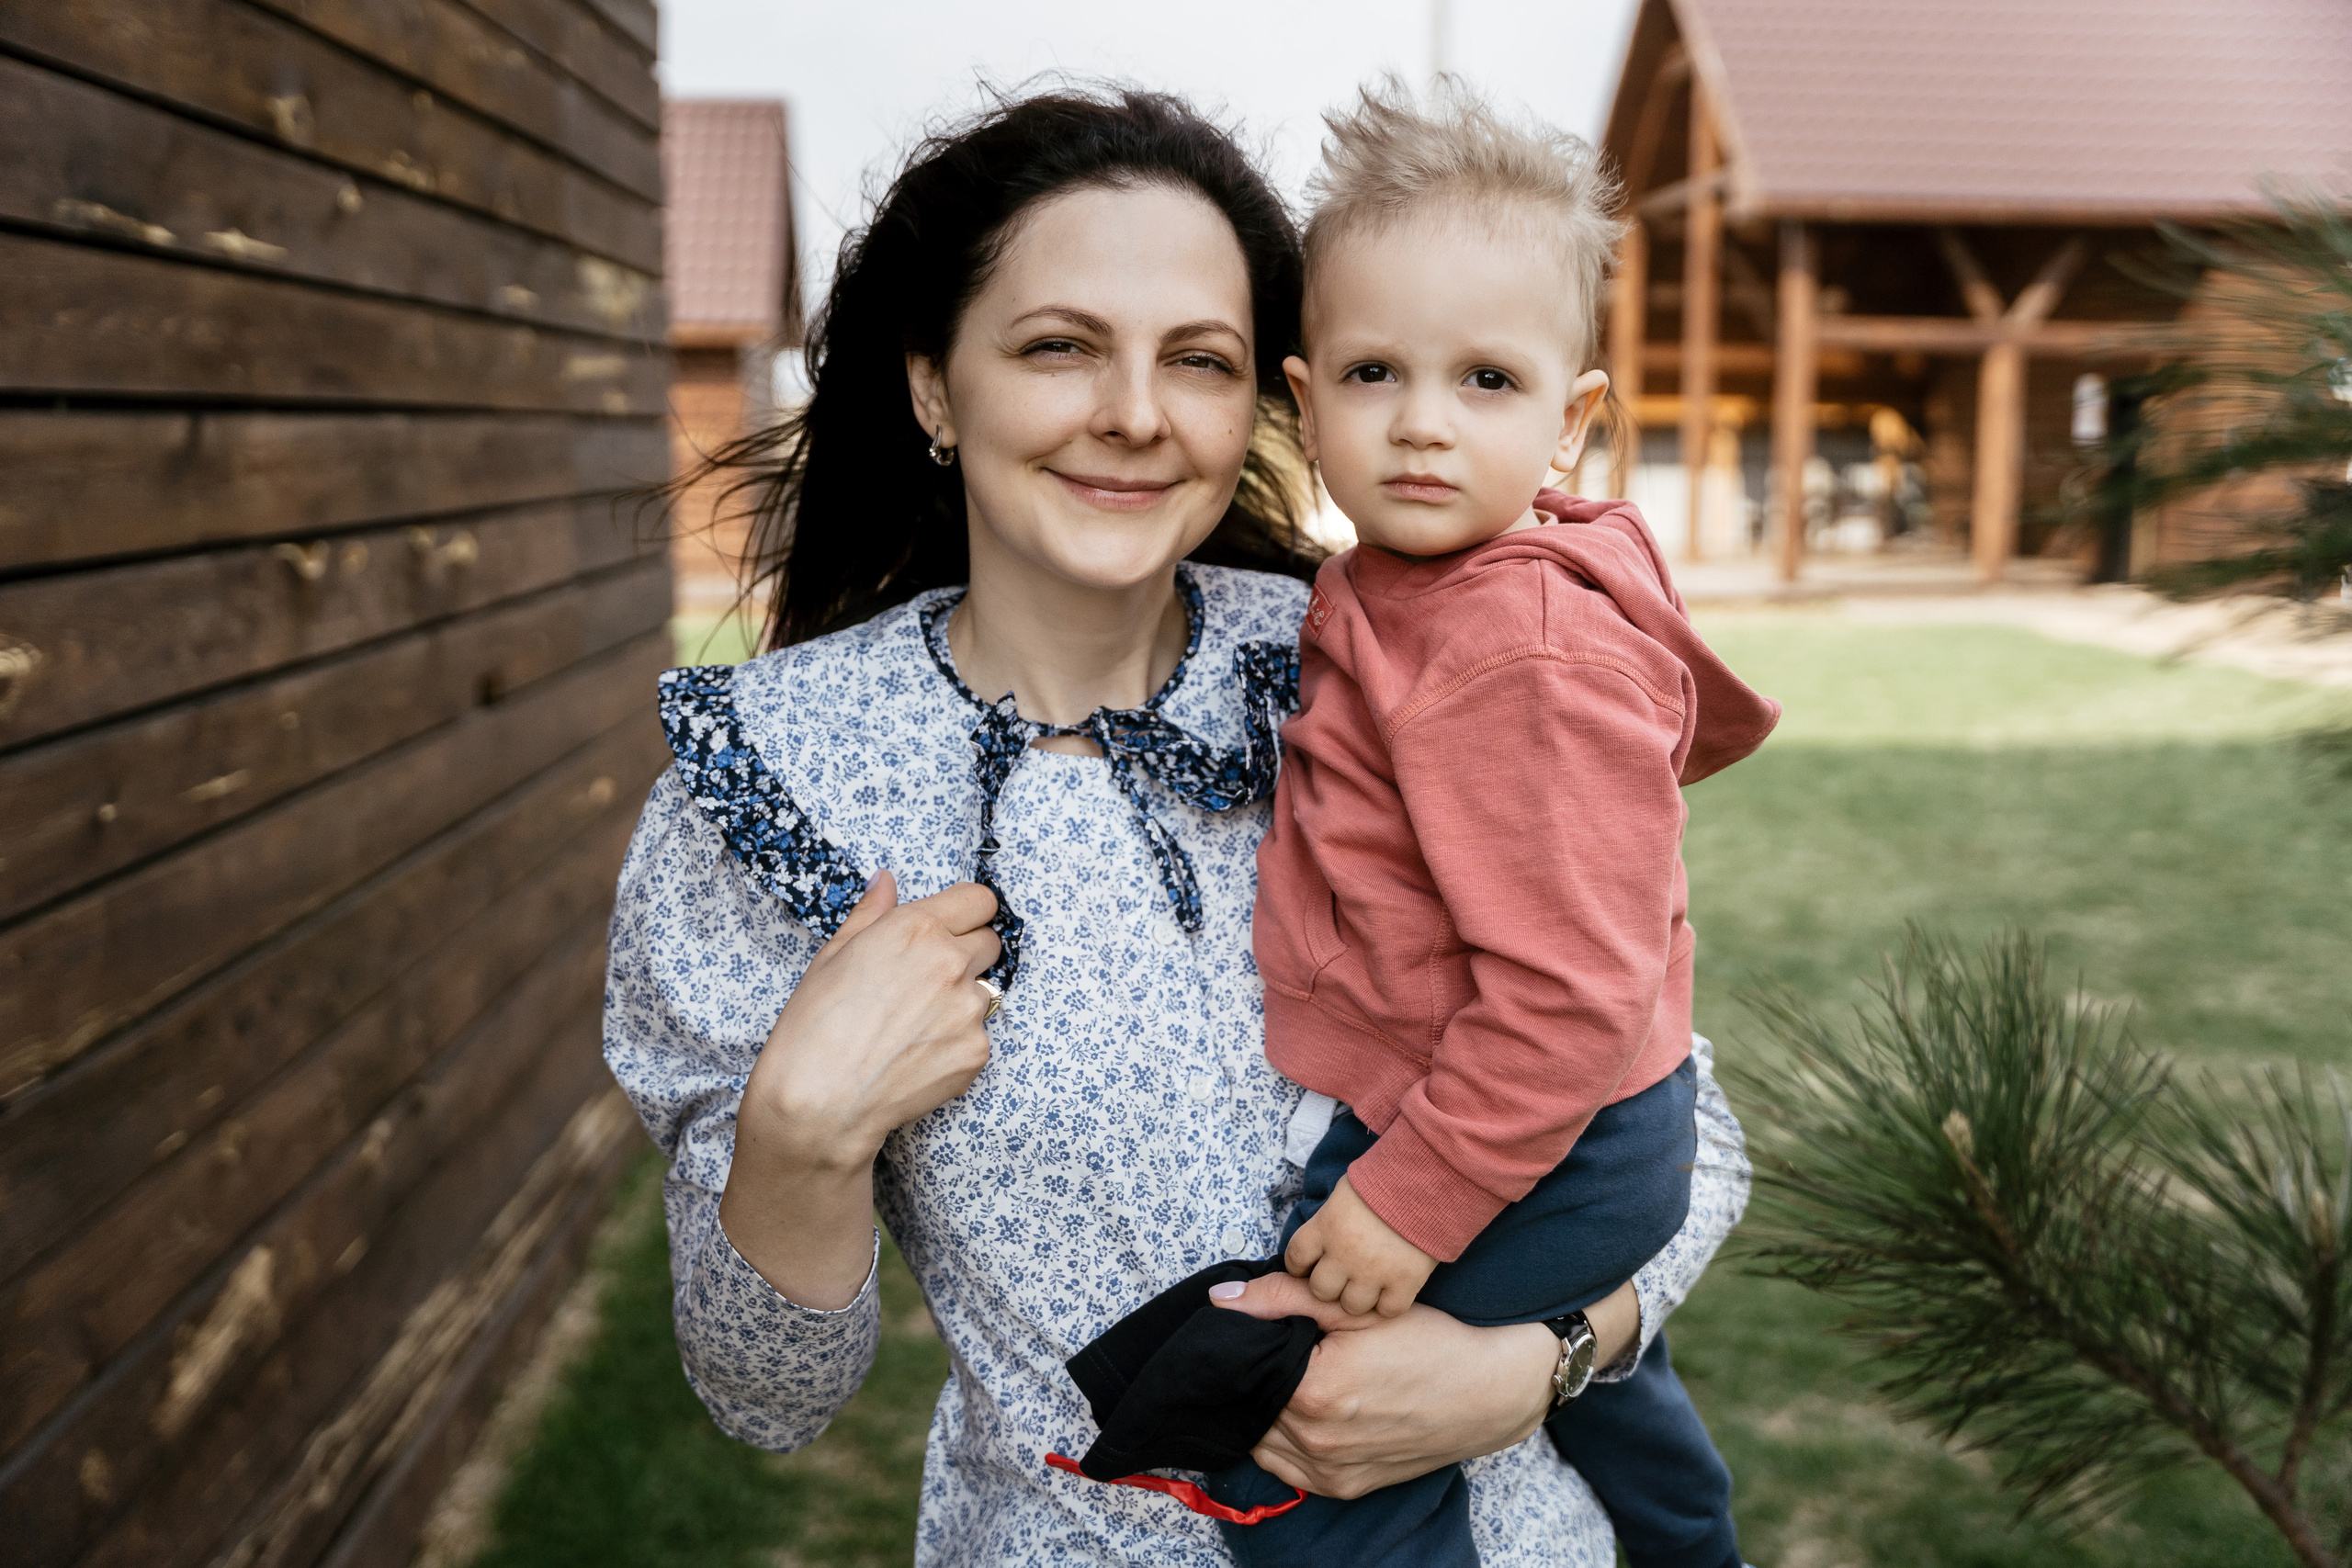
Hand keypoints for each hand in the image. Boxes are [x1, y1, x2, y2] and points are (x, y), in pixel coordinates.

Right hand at [720, 872, 1000, 1305]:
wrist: (818, 1102)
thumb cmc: (813, 1026)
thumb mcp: (832, 955)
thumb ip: (871, 912)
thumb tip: (888, 881)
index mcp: (917, 928)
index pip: (980, 900)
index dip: (965, 914)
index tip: (951, 928)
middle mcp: (952, 962)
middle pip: (990, 943)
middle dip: (967, 954)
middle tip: (927, 981)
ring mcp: (969, 1010)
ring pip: (985, 992)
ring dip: (961, 1001)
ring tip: (913, 1026)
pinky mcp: (977, 1052)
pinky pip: (978, 1036)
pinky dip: (957, 1043)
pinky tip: (917, 1055)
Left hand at [1209, 1271, 1555, 1497]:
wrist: (1487, 1393)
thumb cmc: (1427, 1344)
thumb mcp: (1355, 1309)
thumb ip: (1282, 1297)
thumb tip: (1220, 1302)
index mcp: (1314, 1392)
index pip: (1240, 1369)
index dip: (1241, 1343)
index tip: (1254, 1328)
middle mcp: (1317, 1442)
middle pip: (1248, 1405)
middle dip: (1250, 1377)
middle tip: (1272, 1350)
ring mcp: (1330, 1472)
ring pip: (1261, 1440)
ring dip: (1262, 1412)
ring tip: (1286, 1380)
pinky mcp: (1344, 1487)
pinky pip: (1286, 1468)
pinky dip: (1282, 1441)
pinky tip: (1298, 1413)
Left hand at [1284, 1176, 1438, 1316]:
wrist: (1429, 1179)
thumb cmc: (1386, 1178)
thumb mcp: (1345, 1191)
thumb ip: (1330, 1218)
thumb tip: (1322, 1233)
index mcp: (1325, 1227)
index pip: (1295, 1258)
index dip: (1301, 1266)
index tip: (1309, 1266)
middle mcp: (1344, 1254)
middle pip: (1321, 1290)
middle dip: (1329, 1285)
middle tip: (1343, 1276)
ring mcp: (1374, 1272)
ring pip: (1351, 1306)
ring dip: (1358, 1298)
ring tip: (1369, 1284)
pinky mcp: (1404, 1282)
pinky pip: (1388, 1310)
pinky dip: (1388, 1304)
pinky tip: (1393, 1291)